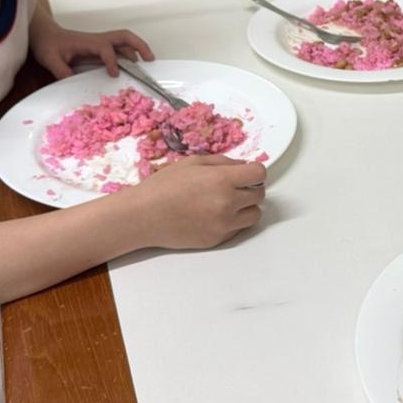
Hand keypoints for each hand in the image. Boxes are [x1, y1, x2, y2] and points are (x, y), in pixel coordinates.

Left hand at [30, 22, 154, 78]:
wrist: (45, 35)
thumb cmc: (48, 44)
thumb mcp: (50, 59)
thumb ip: (61, 71)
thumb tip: (73, 84)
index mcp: (87, 42)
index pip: (105, 48)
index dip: (112, 60)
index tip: (114, 74)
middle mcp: (97, 40)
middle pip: (124, 36)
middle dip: (139, 45)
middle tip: (150, 59)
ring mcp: (100, 43)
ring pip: (124, 41)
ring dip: (137, 50)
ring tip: (147, 63)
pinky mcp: (100, 48)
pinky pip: (119, 49)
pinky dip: (130, 55)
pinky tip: (131, 66)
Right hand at [132, 154, 267, 248]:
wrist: (143, 216)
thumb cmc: (164, 186)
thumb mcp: (193, 163)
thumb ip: (223, 162)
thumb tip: (242, 166)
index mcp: (222, 180)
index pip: (259, 174)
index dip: (254, 171)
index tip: (247, 172)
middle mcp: (227, 203)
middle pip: (259, 195)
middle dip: (250, 188)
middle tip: (234, 186)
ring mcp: (224, 225)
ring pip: (254, 215)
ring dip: (246, 207)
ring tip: (227, 202)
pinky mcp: (218, 240)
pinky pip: (238, 229)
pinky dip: (233, 222)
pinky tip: (214, 215)